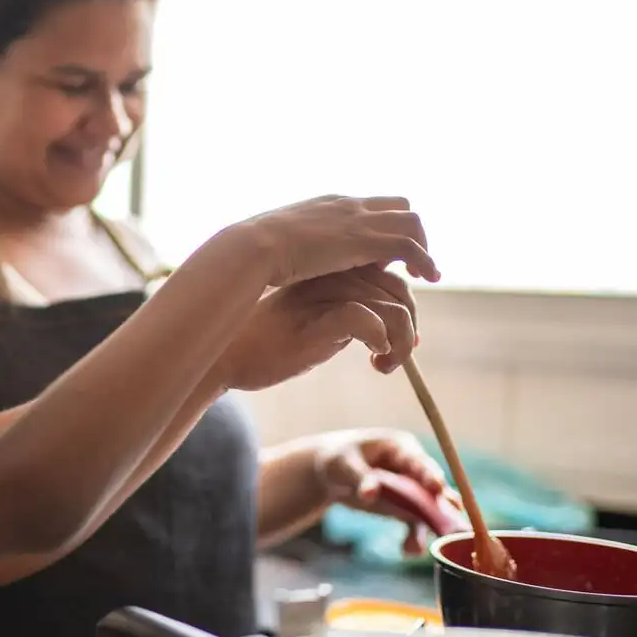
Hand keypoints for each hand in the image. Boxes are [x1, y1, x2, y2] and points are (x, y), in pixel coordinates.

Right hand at [216, 265, 417, 390]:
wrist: (229, 354)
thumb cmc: (271, 341)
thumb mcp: (316, 318)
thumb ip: (352, 312)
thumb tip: (399, 330)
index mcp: (331, 270)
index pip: (390, 276)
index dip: (404, 308)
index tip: (397, 340)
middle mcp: (331, 275)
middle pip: (399, 290)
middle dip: (408, 328)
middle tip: (392, 359)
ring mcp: (325, 295)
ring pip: (393, 308)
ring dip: (400, 344)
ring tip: (383, 365)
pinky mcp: (318, 319)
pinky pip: (370, 321)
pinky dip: (382, 342)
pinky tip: (372, 359)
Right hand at [234, 195, 438, 287]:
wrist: (253, 248)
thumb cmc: (254, 253)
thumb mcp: (276, 245)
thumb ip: (291, 248)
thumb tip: (284, 263)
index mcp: (328, 205)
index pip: (369, 206)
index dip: (382, 228)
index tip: (383, 255)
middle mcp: (348, 205)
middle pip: (398, 205)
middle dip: (409, 231)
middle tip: (409, 262)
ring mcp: (358, 220)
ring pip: (411, 221)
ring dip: (423, 246)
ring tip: (424, 274)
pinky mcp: (366, 240)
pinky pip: (409, 246)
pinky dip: (424, 260)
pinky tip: (428, 278)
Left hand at [312, 428, 457, 554]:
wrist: (331, 473)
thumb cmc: (339, 458)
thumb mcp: (344, 465)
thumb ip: (360, 478)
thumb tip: (370, 494)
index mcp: (401, 448)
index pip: (419, 461)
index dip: (430, 475)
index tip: (437, 488)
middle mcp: (414, 469)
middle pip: (434, 489)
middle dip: (444, 508)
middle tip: (458, 527)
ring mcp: (413, 490)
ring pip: (429, 511)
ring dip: (431, 530)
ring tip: (419, 547)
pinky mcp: (406, 509)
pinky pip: (416, 525)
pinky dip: (414, 538)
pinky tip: (407, 550)